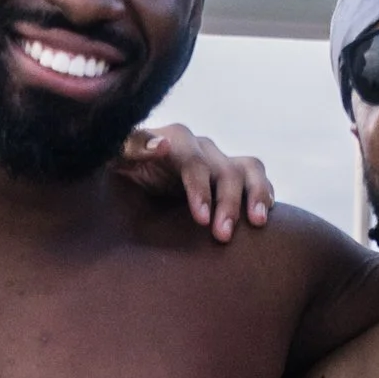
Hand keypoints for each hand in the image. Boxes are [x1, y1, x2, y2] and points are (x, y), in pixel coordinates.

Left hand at [118, 122, 274, 244]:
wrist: (129, 178)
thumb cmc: (121, 170)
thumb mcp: (114, 158)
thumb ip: (130, 148)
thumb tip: (162, 146)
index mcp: (174, 140)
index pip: (193, 161)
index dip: (200, 188)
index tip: (201, 218)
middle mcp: (200, 148)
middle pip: (224, 169)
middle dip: (226, 203)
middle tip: (222, 236)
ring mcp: (218, 160)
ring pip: (248, 169)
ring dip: (254, 196)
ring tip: (257, 223)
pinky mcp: (231, 175)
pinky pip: (256, 177)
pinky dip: (264, 194)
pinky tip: (263, 217)